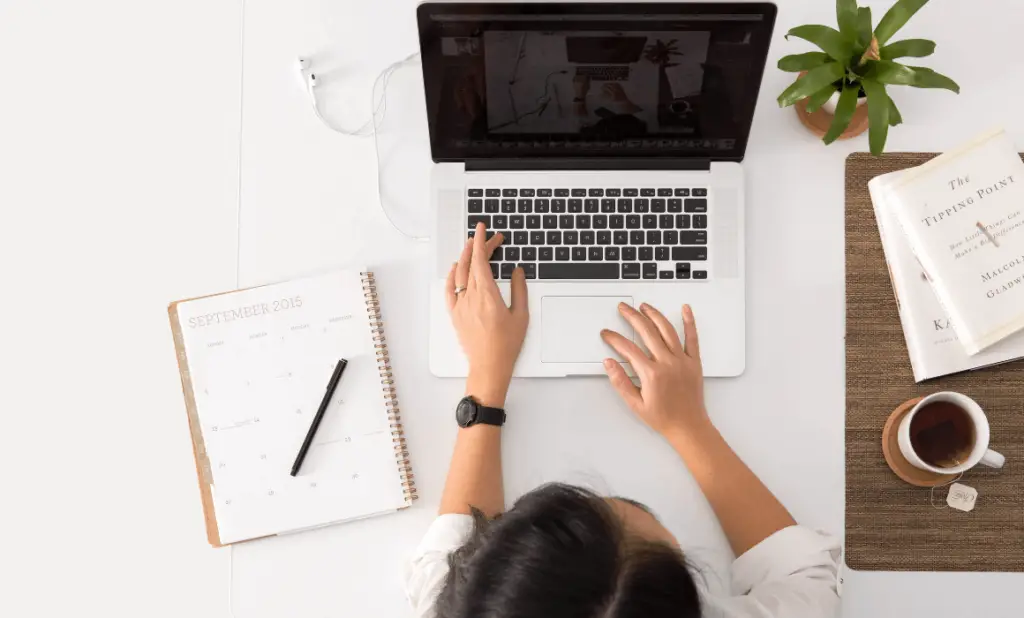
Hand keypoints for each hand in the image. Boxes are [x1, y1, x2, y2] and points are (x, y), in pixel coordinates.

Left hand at [447, 223, 528, 406]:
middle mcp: (471, 298)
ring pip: (459, 274)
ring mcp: (460, 306)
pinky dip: (452, 275)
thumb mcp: (521, 315)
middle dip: (479, 247)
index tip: (483, 230)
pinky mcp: (455, 314)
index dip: (482, 242)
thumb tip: (517, 271)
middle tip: (488, 238)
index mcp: (488, 295)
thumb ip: (519, 290)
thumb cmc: (506, 345)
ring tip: (471, 246)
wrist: (489, 366)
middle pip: (471, 264)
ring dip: (465, 257)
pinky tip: (456, 268)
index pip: (481, 260)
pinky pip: (449, 290)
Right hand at [600, 303, 708, 439]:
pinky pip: (692, 338)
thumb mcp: (635, 404)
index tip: (607, 333)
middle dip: (632, 317)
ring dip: (654, 315)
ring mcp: (682, 361)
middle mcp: (667, 363)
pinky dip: (689, 322)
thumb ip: (620, 382)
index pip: (628, 349)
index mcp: (652, 374)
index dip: (614, 338)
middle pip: (646, 332)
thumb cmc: (664, 418)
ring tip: (644, 306)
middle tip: (623, 308)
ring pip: (667, 330)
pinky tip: (685, 309)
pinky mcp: (694, 362)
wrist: (688, 427)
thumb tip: (609, 363)